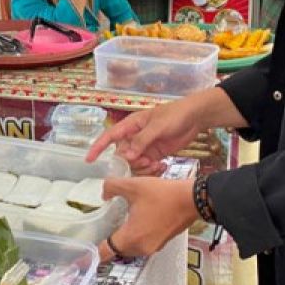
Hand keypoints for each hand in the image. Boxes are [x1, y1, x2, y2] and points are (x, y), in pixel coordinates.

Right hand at [86, 96, 203, 175]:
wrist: (195, 118)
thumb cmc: (174, 115)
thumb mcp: (157, 126)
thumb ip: (141, 141)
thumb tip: (126, 156)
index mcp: (131, 125)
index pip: (110, 136)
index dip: (98, 147)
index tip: (89, 160)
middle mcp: (135, 137)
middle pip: (122, 155)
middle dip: (130, 162)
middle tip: (145, 162)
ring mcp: (145, 146)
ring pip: (134, 163)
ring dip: (142, 168)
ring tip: (155, 165)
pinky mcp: (155, 154)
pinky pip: (146, 166)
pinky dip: (151, 170)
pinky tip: (161, 166)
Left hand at [97, 177, 197, 260]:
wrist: (192, 200)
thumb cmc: (163, 194)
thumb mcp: (133, 186)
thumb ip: (112, 187)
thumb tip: (104, 192)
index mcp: (131, 237)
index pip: (105, 252)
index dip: (91, 256)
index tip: (80, 259)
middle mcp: (141, 247)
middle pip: (117, 249)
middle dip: (109, 241)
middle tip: (100, 228)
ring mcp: (153, 246)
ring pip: (131, 246)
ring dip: (124, 237)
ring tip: (117, 222)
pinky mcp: (162, 242)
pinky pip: (142, 243)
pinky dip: (136, 235)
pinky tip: (136, 219)